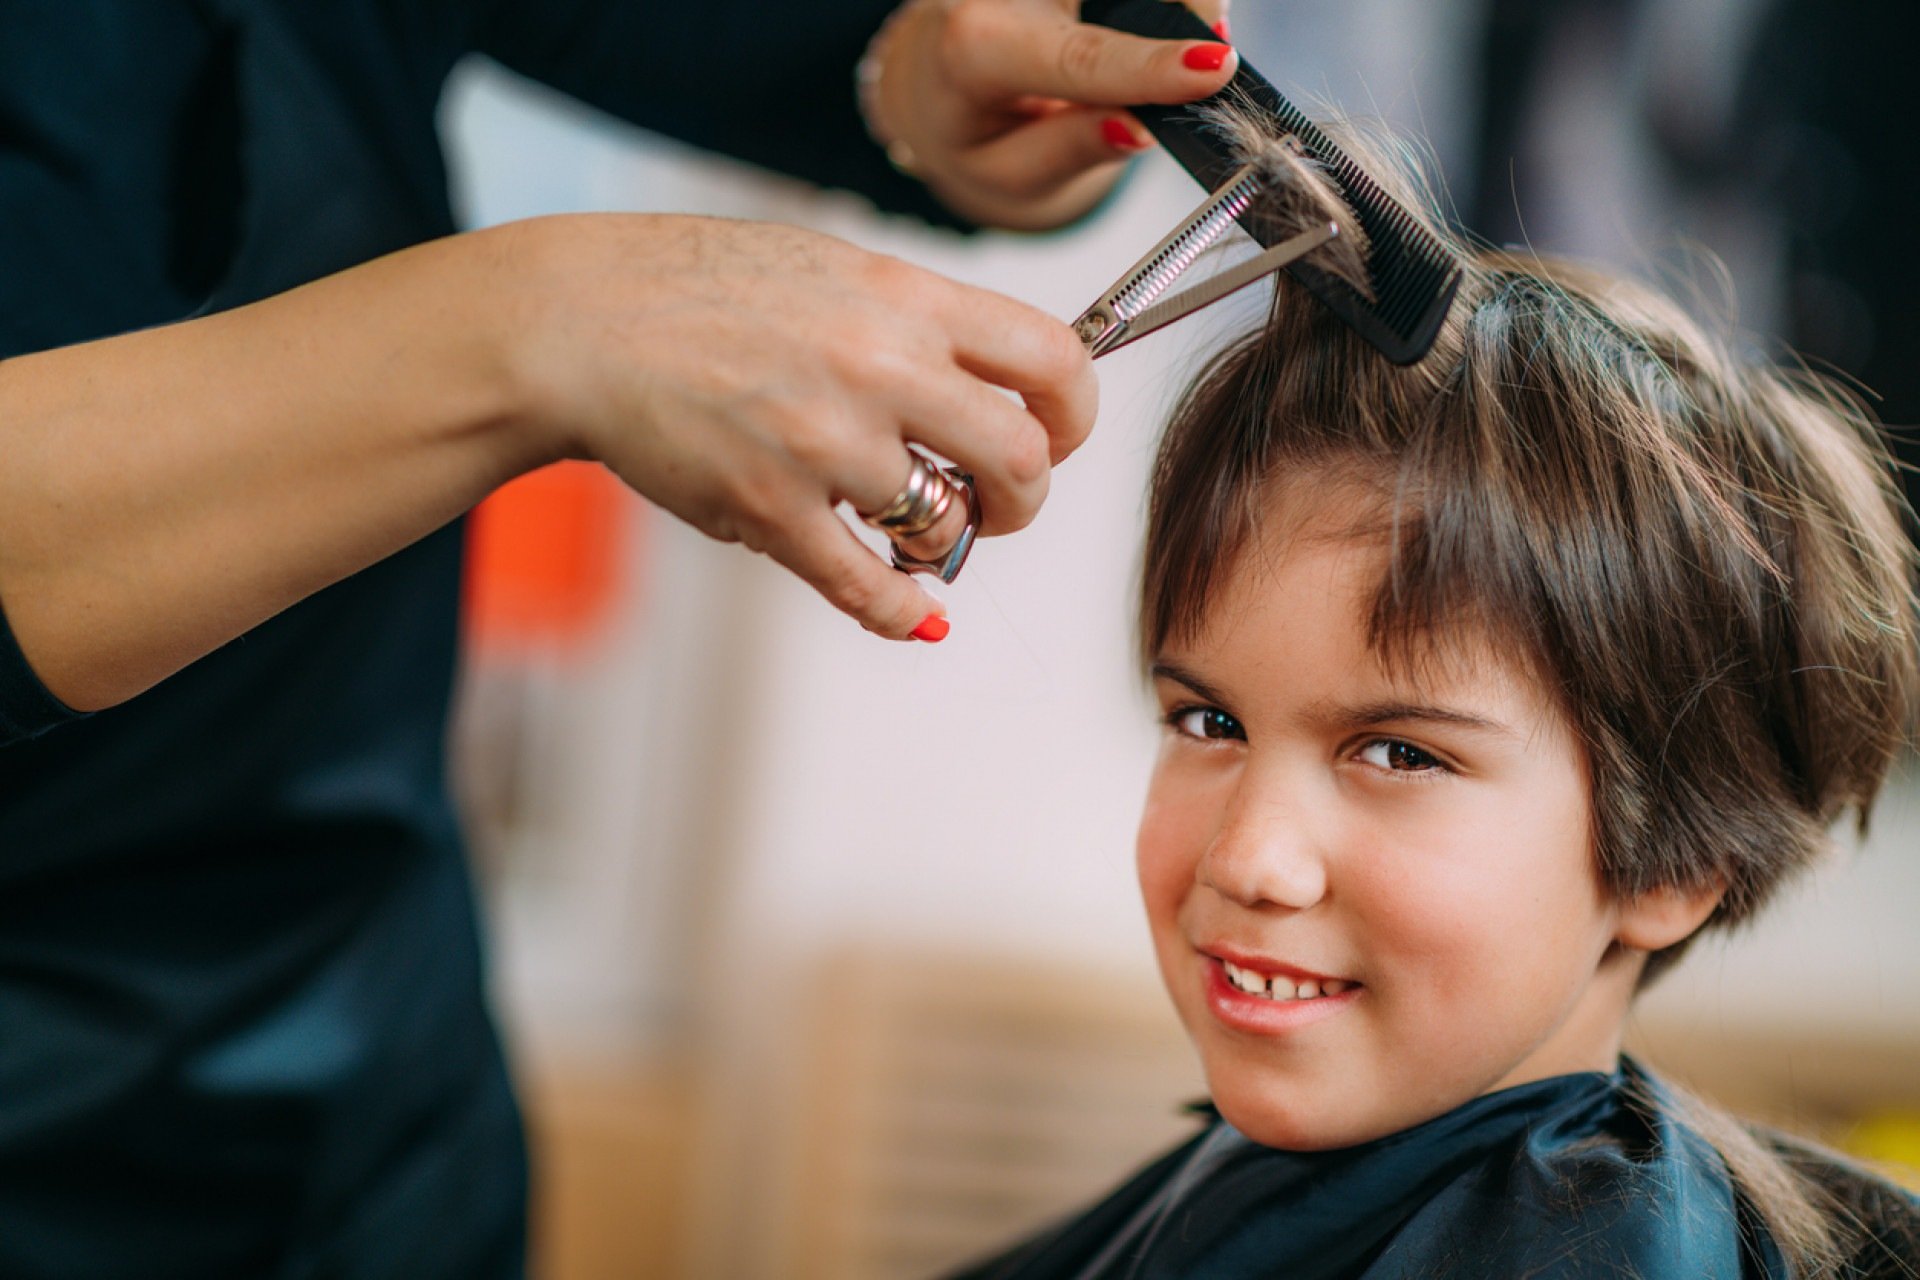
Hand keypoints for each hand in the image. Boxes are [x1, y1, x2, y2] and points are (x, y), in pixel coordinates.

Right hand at [499, 213, 1096, 639]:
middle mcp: (878, 366)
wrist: (584, 321)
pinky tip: (915, 614)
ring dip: (944, 543)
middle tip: (999, 502)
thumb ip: (920, 324)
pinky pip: (870, 589)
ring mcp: (824, 443)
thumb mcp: (835, 270)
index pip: (1051, 356)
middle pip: (1021, 457)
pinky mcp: (770, 509)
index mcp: (904, 298)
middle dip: (1024, 495)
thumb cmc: (707, 291)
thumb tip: (1003, 382)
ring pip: (945, 527)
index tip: (1058, 434)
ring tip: (912, 527)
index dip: (1075, 412)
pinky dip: (905, 614)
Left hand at [865, 0, 1235, 230]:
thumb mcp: (1006, 171)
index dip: (1148, 65)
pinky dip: (1155, 4)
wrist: (937, 78)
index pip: (1076, 58)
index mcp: (971, 49)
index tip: (1217, 68)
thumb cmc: (973, 130)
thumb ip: (1068, 151)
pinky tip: (1156, 26)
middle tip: (1212, 61)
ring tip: (1184, 50)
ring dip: (1168, 7)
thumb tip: (1140, 129)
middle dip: (1176, 16)